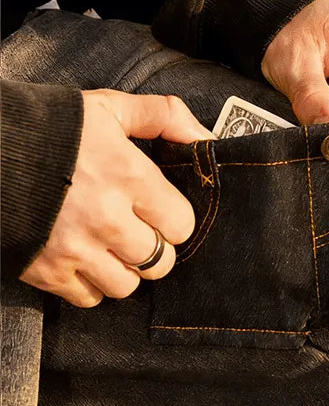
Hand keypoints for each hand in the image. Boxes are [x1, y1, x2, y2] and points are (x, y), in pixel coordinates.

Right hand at [21, 91, 214, 306]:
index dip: (175, 220)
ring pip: (127, 285)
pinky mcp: (45, 270)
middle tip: (140, 230)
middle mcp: (107, 218)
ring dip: (126, 269)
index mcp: (130, 177)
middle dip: (156, 247)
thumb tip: (206, 139)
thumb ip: (164, 117)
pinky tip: (87, 258)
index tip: (161, 211)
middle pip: (160, 261)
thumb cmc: (53, 126)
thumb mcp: (111, 108)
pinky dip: (92, 284)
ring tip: (114, 246)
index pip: (181, 225)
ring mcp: (75, 248)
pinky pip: (88, 298)